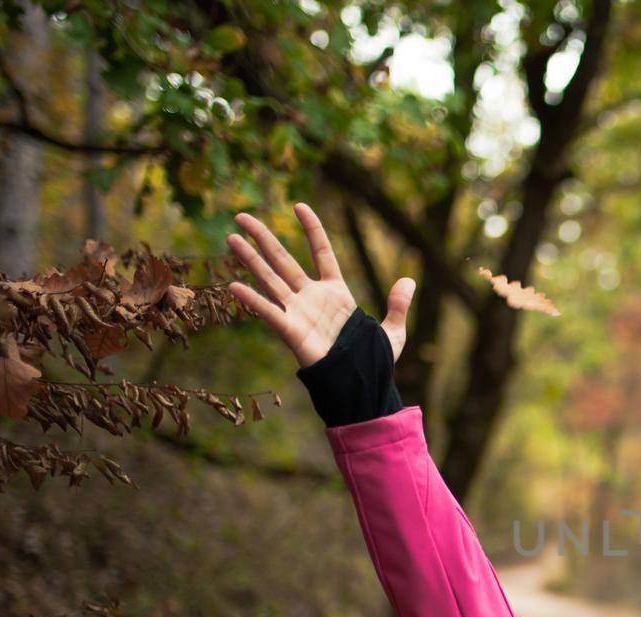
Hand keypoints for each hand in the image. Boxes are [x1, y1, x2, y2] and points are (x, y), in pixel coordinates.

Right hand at [226, 203, 415, 367]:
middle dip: (263, 238)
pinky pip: (269, 312)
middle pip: (284, 260)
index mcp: (336, 292)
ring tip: (231, 237)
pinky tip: (234, 287)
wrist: (360, 387)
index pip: (322, 252)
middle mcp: (312, 297)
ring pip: (270, 279)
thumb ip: (398, 306)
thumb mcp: (393, 332)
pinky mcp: (291, 331)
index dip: (312, 229)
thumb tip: (409, 280)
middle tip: (241, 216)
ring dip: (250, 259)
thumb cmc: (372, 362)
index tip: (299, 205)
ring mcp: (299, 312)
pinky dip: (253, 301)